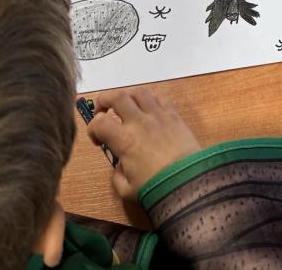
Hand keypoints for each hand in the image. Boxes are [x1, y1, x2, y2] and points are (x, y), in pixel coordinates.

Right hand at [87, 88, 201, 201]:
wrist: (189, 183)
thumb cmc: (157, 188)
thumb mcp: (127, 190)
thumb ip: (117, 176)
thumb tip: (120, 165)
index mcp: (125, 140)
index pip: (99, 122)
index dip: (92, 129)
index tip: (97, 141)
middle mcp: (139, 122)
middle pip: (117, 96)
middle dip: (104, 100)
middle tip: (102, 111)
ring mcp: (158, 115)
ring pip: (139, 92)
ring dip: (127, 96)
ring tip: (125, 106)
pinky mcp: (174, 115)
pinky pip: (161, 96)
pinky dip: (151, 97)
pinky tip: (149, 107)